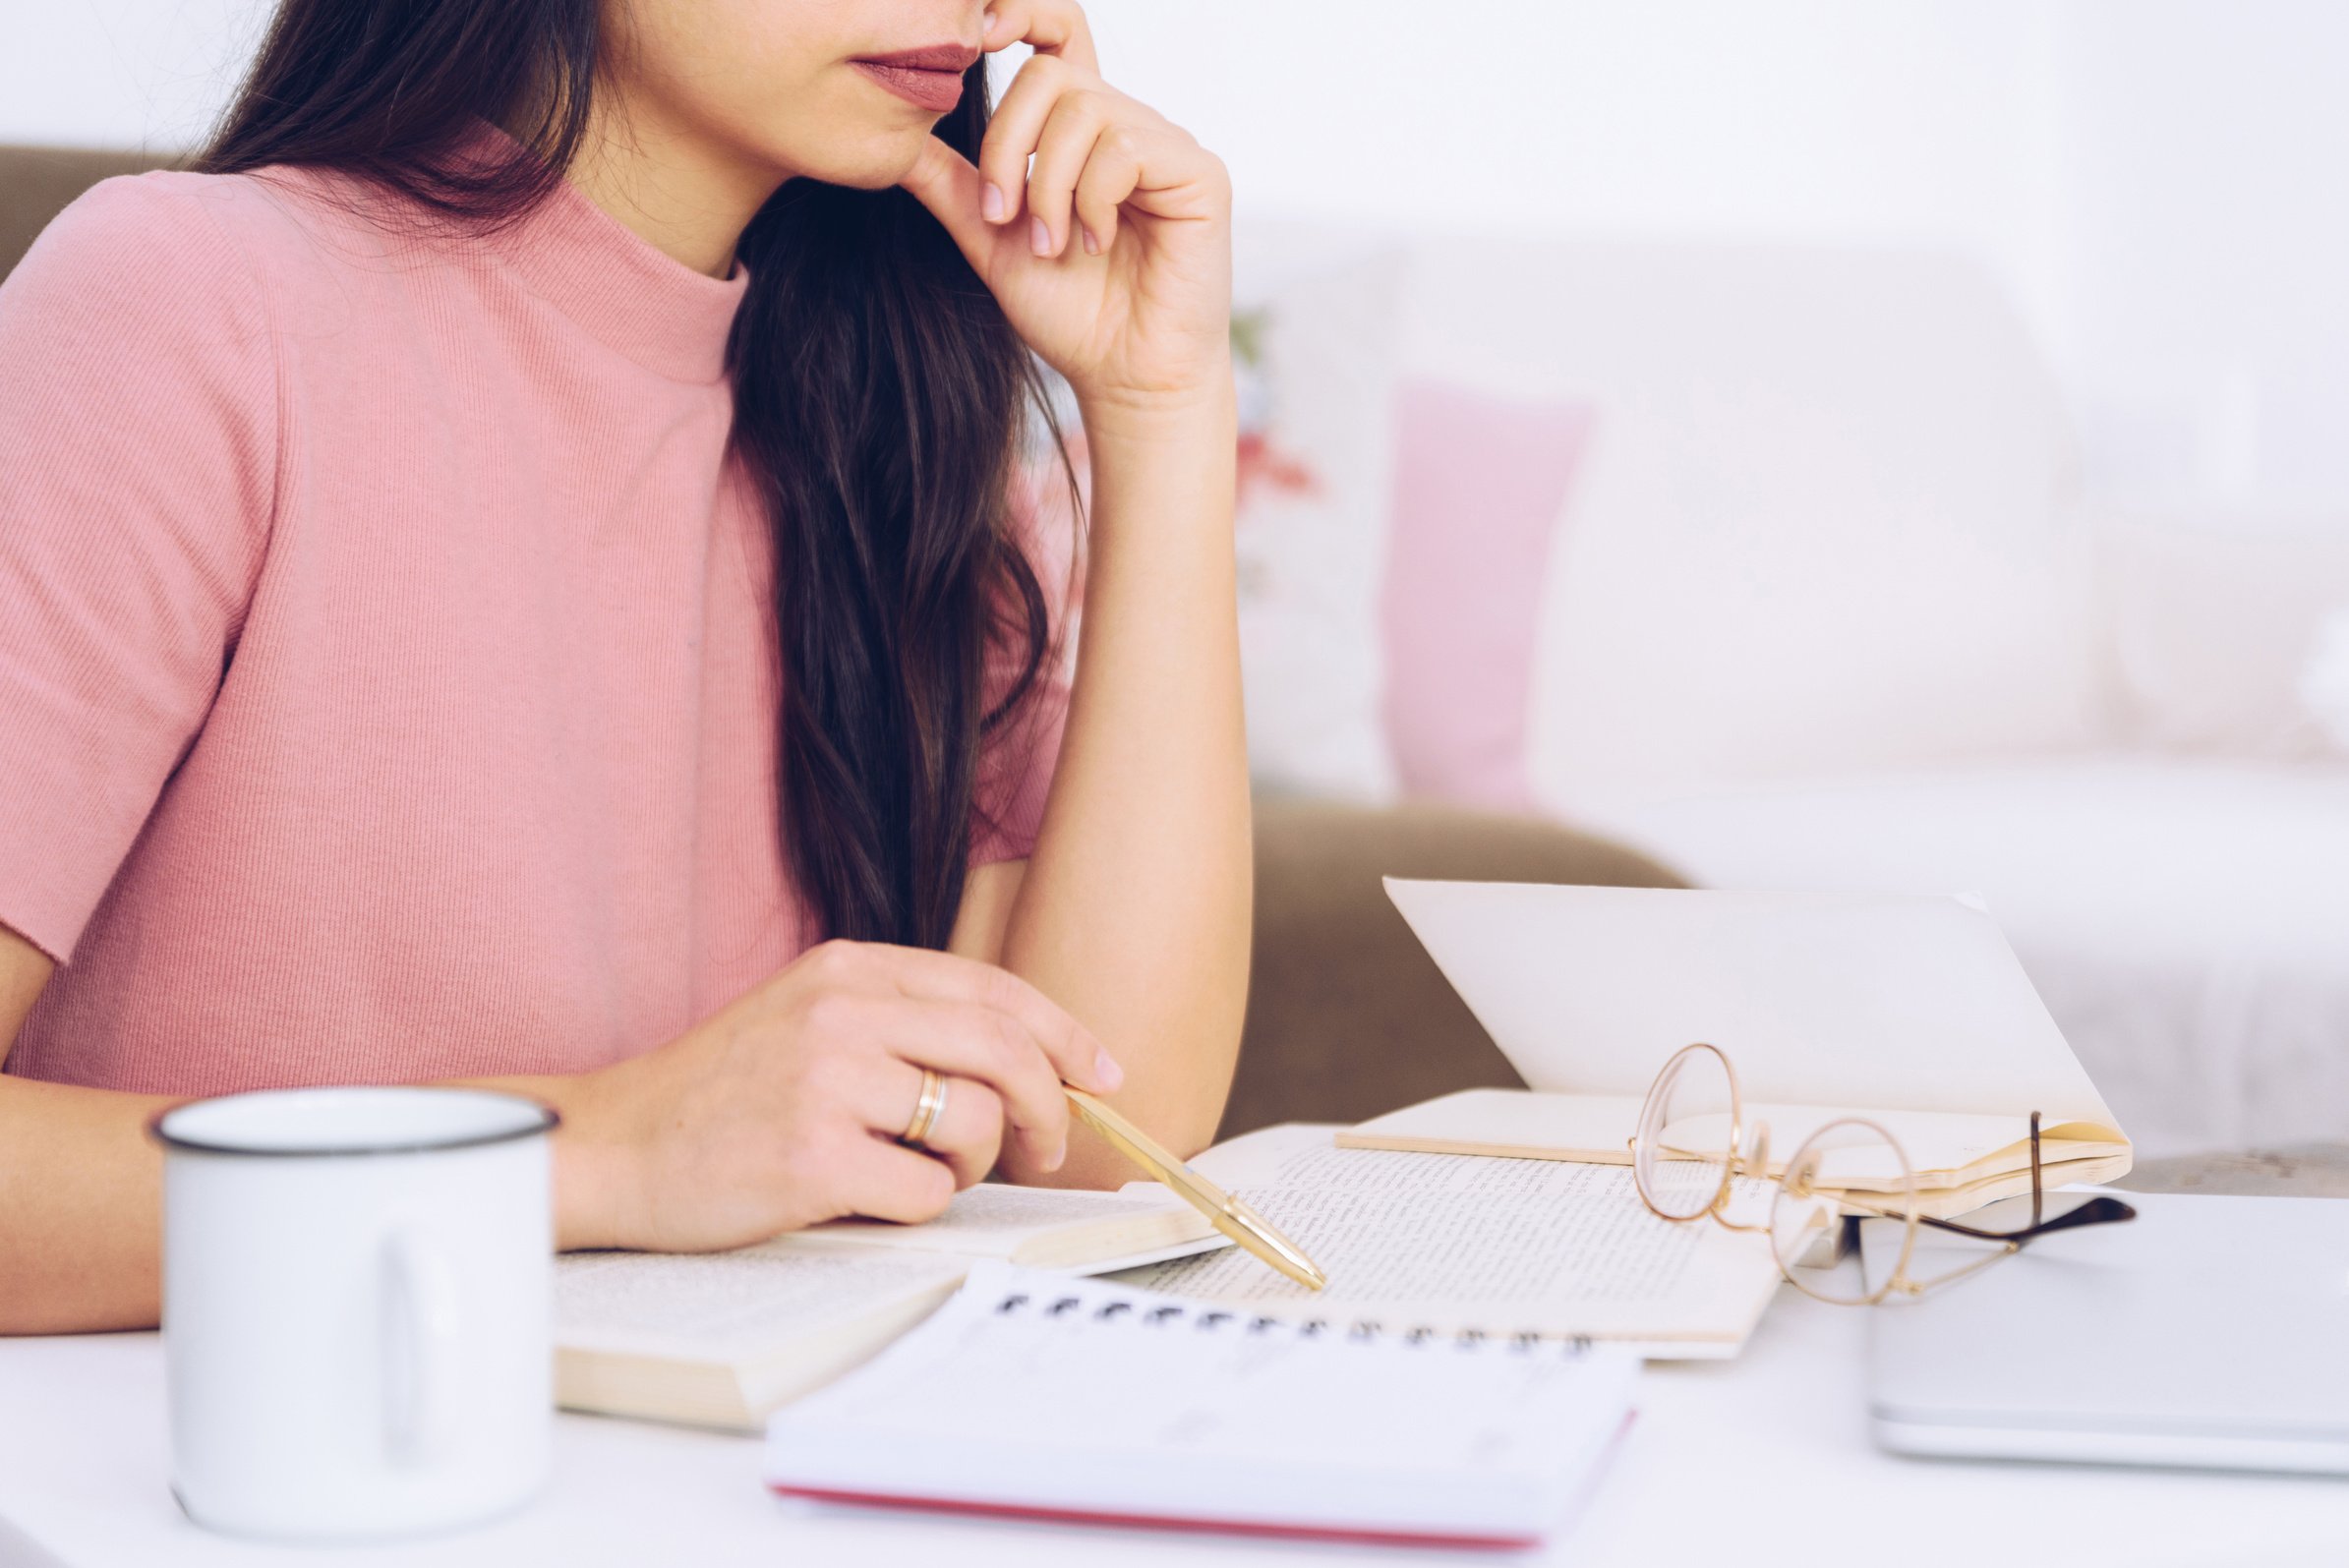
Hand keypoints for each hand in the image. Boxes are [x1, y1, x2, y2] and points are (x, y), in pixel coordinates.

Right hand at [568, 940, 1123, 1250]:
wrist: (609, 1146)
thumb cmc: (715, 1096)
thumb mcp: (805, 1017)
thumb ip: (899, 1023)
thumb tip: (1026, 1063)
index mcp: (846, 968)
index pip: (990, 989)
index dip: (1063, 1033)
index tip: (1102, 1071)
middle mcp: (841, 1011)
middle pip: (1003, 1048)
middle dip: (1049, 1104)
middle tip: (1048, 1146)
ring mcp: (826, 1081)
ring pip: (973, 1122)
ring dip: (971, 1163)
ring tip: (920, 1172)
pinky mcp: (811, 1156)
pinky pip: (926, 1191)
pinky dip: (918, 1205)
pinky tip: (867, 1196)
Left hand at [897, 0, 1232, 413]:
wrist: (1122, 377)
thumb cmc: (1070, 315)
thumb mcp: (989, 240)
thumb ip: (951, 185)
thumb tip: (893, 137)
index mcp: (1080, 134)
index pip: (1055, 42)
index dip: (1022, 16)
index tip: (978, 38)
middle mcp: (1126, 127)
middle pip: (1052, 75)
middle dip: (1009, 145)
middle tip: (1004, 215)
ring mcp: (1165, 146)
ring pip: (1085, 111)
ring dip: (1049, 186)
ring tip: (1051, 246)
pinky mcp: (1199, 174)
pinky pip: (1126, 149)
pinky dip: (1092, 201)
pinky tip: (1095, 244)